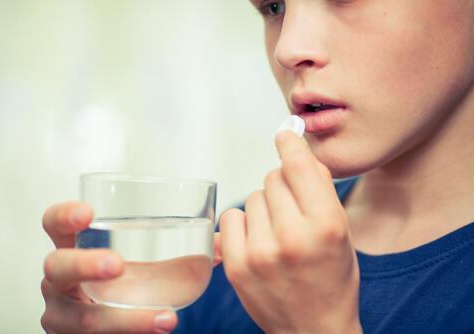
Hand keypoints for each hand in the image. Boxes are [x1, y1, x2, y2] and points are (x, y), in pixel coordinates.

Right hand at [40, 202, 177, 333]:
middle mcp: (60, 279)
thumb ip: (179, 253)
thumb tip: (218, 242)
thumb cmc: (124, 287)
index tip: (89, 211)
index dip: (65, 215)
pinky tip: (159, 330)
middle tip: (118, 265)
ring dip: (125, 319)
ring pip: (83, 317)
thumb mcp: (142, 267)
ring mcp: (62, 313)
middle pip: (57, 266)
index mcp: (73, 248)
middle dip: (85, 264)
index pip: (54, 224)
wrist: (114, 326)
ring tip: (166, 320)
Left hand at [216, 130, 361, 333]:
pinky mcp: (236, 265)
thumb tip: (297, 154)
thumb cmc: (332, 279)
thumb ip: (321, 190)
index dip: (290, 144)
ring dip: (263, 207)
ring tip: (276, 232)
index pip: (298, 166)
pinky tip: (257, 240)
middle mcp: (292, 237)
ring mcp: (260, 253)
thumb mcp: (343, 233)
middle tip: (291, 210)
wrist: (313, 330)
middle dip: (282, 186)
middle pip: (272, 178)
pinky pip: (231, 217)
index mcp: (326, 225)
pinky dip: (243, 223)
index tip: (284, 134)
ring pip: (252, 197)